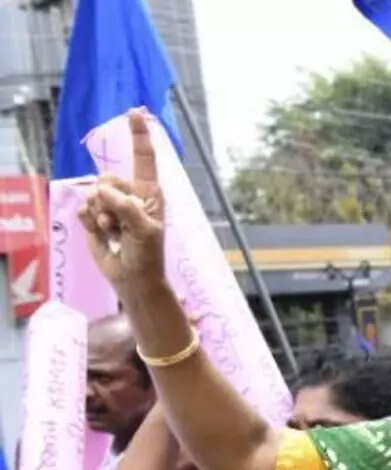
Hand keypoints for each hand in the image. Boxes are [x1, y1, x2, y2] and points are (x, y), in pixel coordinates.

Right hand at [77, 109, 167, 298]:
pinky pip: (83, 210)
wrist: (133, 278)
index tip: (134, 111)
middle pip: (108, 178)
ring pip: (93, 195)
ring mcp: (110, 204)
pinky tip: (104, 235)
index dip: (138, 135)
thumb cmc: (147, 254)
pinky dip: (91, 224)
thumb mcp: (145, 230)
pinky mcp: (94, 216)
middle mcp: (129, 193)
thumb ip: (126, 207)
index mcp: (149, 192)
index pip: (143, 158)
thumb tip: (102, 190)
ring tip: (116, 233)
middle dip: (110, 202)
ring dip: (102, 218)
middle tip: (122, 224)